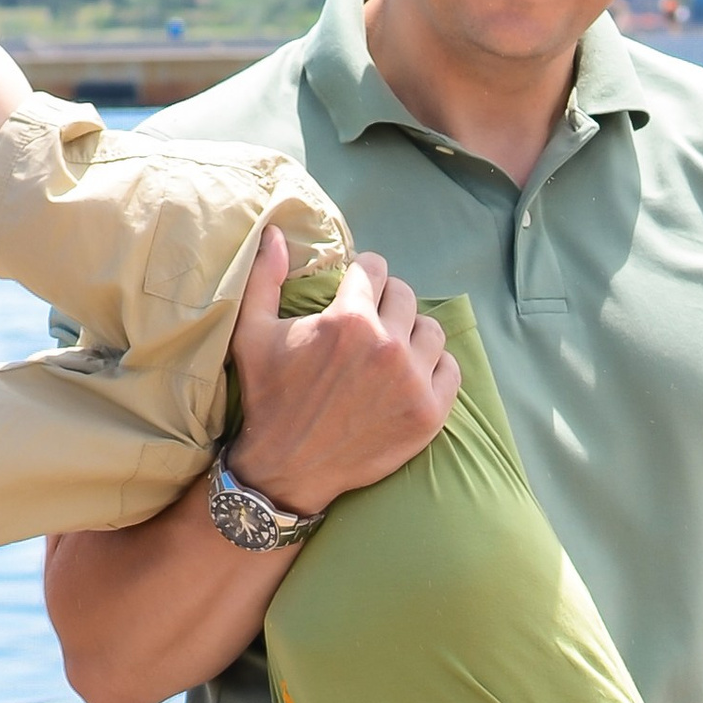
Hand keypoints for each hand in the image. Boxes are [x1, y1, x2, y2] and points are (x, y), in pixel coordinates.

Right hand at [225, 232, 458, 513]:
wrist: (288, 469)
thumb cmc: (268, 398)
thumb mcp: (251, 334)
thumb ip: (264, 278)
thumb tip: (275, 233)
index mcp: (349, 320)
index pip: (375, 269)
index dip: (364, 275)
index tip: (358, 289)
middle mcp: (387, 346)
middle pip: (406, 295)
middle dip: (387, 301)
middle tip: (372, 322)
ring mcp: (413, 381)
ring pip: (432, 331)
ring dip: (413, 333)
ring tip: (393, 348)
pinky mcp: (429, 413)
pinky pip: (450, 370)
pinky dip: (436, 368)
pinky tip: (412, 374)